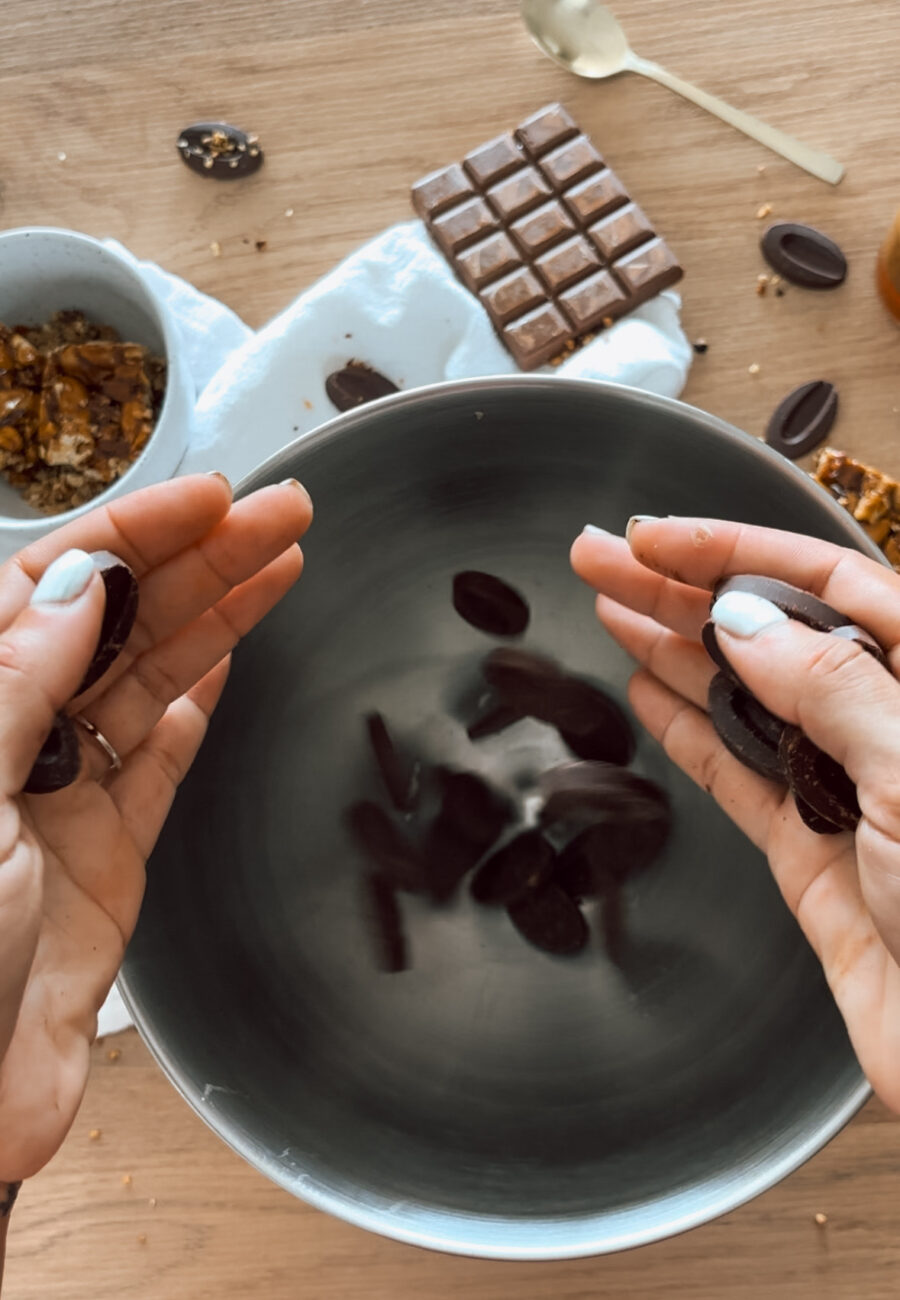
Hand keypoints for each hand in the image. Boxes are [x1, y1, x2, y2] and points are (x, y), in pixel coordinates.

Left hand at [0, 472, 311, 1181]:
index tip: (209, 500)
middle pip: (116, 625)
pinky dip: (197, 703)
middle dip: (200, 561)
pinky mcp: (109, 851)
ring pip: (150, 681)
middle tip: (281, 513)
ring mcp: (62, 794)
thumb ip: (16, 685)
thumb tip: (76, 585)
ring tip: (282, 560)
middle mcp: (11, 738)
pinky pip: (161, 758)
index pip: (51, 588)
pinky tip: (230, 652)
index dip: (134, 536)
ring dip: (217, 617)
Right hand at [571, 516, 899, 1112]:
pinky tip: (649, 692)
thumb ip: (834, 686)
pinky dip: (688, 732)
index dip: (730, 550)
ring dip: (671, 648)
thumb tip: (748, 622)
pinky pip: (737, 774)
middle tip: (598, 560)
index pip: (822, 581)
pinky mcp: (813, 851)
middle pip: (770, 630)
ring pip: (743, 696)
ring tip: (608, 608)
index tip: (654, 539)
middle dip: (678, 589)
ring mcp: (846, 787)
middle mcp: (889, 722)